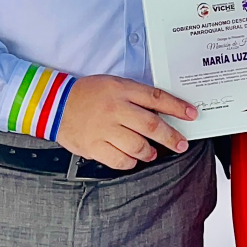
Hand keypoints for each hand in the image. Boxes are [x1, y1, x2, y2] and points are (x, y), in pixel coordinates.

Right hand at [54, 75, 196, 169]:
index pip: (156, 97)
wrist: (55, 105)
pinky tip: (132, 158)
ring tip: (153, 152)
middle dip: (171, 137)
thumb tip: (163, 111)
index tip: (192, 114)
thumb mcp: (114, 85)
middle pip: (151, 125)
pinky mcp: (94, 146)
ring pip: (138, 145)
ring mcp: (104, 129)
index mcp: (121, 90)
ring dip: (150, 152)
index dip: (177, 107)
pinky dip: (130, 161)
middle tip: (181, 144)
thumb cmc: (88, 94)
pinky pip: (120, 160)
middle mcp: (115, 109)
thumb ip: (136, 96)